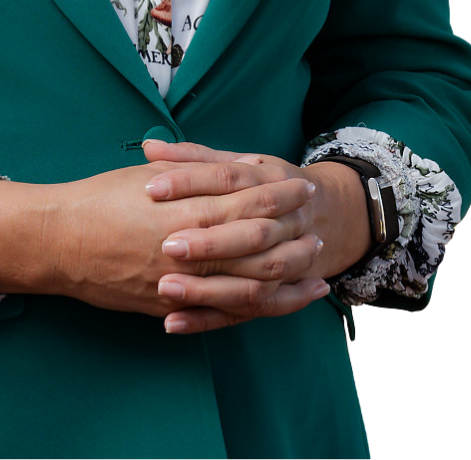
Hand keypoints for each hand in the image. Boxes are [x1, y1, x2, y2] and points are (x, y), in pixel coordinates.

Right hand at [45, 156, 331, 329]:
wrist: (58, 241)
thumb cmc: (100, 199)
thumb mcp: (149, 174)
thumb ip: (195, 172)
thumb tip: (236, 167)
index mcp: (186, 209)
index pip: (249, 202)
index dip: (281, 195)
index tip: (303, 188)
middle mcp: (189, 250)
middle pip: (259, 248)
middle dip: (293, 239)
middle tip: (317, 231)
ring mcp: (181, 285)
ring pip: (248, 289)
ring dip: (286, 281)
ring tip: (314, 273)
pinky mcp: (170, 309)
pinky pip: (222, 316)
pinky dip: (254, 311)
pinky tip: (274, 305)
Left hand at [140, 139, 371, 332]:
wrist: (321, 212)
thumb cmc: (261, 183)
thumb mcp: (235, 163)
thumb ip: (192, 157)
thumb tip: (149, 147)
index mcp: (270, 178)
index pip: (228, 177)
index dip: (189, 181)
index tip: (151, 189)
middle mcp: (285, 220)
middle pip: (250, 233)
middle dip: (209, 242)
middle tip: (166, 245)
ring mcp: (286, 261)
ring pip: (254, 281)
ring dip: (208, 289)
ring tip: (165, 288)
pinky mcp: (274, 293)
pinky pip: (244, 313)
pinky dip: (208, 320)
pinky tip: (171, 323)